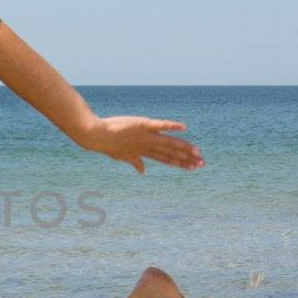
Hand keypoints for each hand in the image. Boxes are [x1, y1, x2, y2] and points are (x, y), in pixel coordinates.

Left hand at [81, 115, 203, 174]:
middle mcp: (147, 146)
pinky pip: (160, 125)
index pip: (166, 159)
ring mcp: (146, 136)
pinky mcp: (143, 125)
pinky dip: (171, 126)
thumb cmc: (107, 144)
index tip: (193, 168)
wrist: (95, 136)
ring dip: (184, 147)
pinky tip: (184, 128)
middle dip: (187, 158)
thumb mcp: (122, 155)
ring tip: (197, 151)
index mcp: (144, 153)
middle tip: (203, 163)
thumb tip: (142, 172)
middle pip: (171, 153)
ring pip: (169, 142)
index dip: (180, 164)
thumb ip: (135, 162)